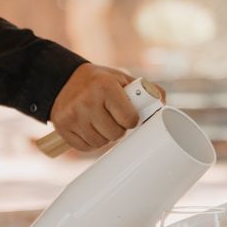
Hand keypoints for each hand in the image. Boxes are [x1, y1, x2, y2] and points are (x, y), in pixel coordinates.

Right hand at [50, 63, 165, 151]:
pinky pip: (86, 147)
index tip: (127, 114)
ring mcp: (72, 115)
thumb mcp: (122, 79)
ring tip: (100, 121)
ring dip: (104, 136)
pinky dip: (90, 142)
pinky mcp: (62, 128)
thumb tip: (165, 108)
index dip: (131, 120)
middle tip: (112, 117)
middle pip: (115, 134)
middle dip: (118, 128)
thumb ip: (148, 90)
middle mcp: (87, 100)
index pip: (130, 120)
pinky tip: (88, 127)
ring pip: (101, 143)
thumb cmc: (100, 82)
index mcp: (105, 86)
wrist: (63, 79)